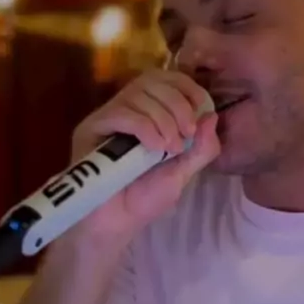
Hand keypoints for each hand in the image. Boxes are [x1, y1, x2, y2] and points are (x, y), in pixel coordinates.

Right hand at [69, 69, 219, 241]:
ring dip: (164, 119)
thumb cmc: (145, 200)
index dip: (188, 87)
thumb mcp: (183, 173)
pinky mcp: (91, 128)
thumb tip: (212, 116)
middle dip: (179, 105)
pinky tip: (154, 149)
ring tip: (170, 149)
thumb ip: (201, 148)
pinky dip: (144, 127)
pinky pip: (121, 113)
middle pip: (154, 80)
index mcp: (149, 113)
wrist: (116, 224)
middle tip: (187, 135)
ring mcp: (107, 117)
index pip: (167, 79)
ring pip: (138, 93)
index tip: (203, 110)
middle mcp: (127, 109)